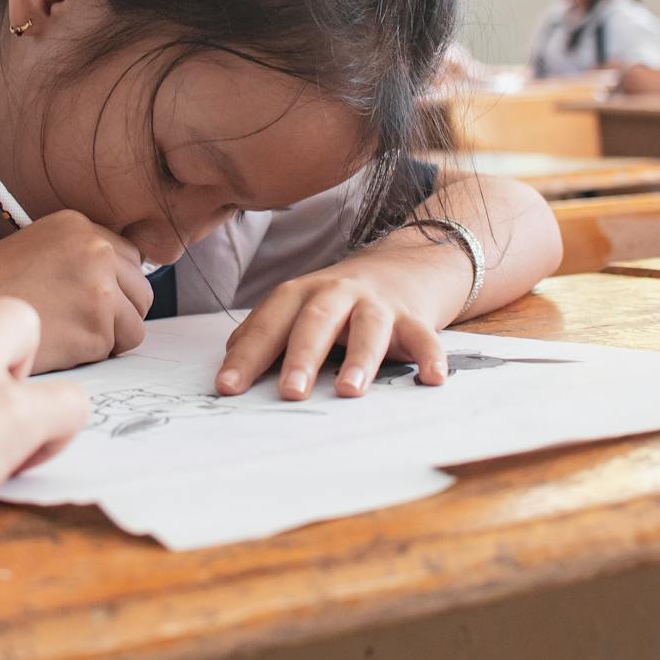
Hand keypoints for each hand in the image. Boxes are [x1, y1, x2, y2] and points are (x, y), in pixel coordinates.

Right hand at [0, 210, 152, 371]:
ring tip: (65, 332)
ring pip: (135, 324)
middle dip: (117, 313)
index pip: (129, 259)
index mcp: (80, 225)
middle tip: (76, 321)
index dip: (112, 286)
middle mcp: (95, 249)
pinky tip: (58, 344)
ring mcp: (99, 287)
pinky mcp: (96, 326)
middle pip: (141, 291)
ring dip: (107, 336)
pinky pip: (115, 348)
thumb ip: (81, 256)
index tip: (89, 298)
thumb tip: (124, 282)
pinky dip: (91, 354)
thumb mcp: (39, 248)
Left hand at [215, 245, 463, 400]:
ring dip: (359, 359)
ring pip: (368, 328)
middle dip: (301, 357)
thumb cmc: (338, 300)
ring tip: (348, 390)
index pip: (268, 325)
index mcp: (300, 295)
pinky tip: (432, 379)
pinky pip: (424, 337)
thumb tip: (228, 369)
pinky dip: (430, 356)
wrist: (403, 266)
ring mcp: (377, 304)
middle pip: (316, 321)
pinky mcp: (414, 317)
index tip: (227, 388)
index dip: (247, 356)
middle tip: (289, 393)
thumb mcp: (297, 309)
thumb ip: (264, 335)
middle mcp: (337, 294)